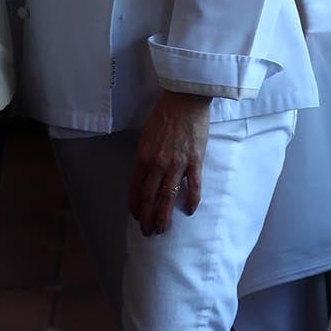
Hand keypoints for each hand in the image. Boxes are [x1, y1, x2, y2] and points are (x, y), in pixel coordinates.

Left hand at [128, 92, 211, 236]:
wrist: (185, 98)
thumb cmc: (166, 113)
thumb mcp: (147, 135)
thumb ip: (146, 155)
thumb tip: (147, 173)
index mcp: (143, 156)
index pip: (135, 187)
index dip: (135, 204)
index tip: (136, 216)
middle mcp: (157, 163)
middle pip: (149, 197)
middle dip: (147, 217)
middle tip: (147, 232)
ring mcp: (176, 164)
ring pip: (168, 197)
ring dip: (164, 216)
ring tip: (162, 229)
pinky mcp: (195, 161)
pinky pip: (193, 186)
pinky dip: (192, 201)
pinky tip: (190, 211)